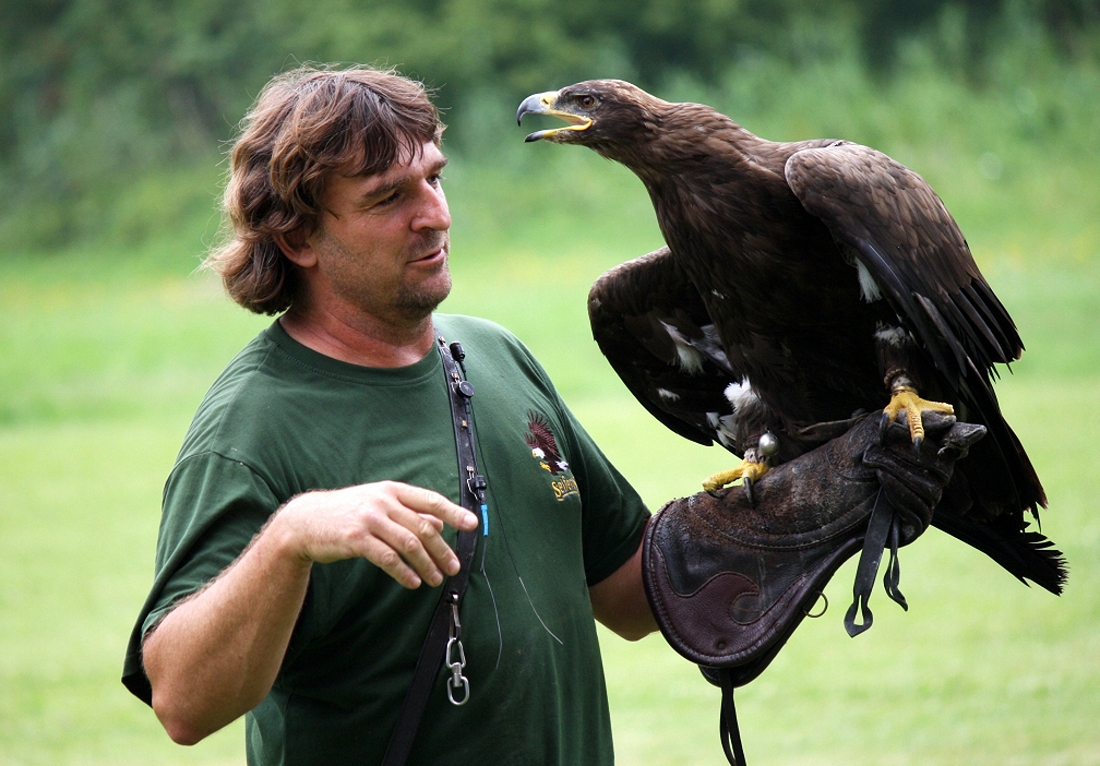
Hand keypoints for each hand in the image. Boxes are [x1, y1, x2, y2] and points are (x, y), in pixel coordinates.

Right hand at [273, 481, 478, 588]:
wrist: (305, 521)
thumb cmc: (347, 513)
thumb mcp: (378, 504)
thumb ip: (408, 511)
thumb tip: (441, 522)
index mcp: (392, 490)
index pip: (430, 500)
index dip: (454, 512)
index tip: (472, 525)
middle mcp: (383, 501)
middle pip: (423, 527)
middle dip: (442, 550)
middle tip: (453, 567)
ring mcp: (369, 518)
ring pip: (409, 544)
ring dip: (427, 564)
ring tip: (436, 580)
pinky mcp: (356, 538)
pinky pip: (387, 558)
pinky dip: (404, 572)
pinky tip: (413, 582)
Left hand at [862, 411, 985, 544]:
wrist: (826, 482)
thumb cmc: (855, 450)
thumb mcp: (879, 427)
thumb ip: (914, 421)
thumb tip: (951, 418)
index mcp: (929, 452)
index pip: (958, 444)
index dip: (962, 439)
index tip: (955, 437)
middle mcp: (931, 478)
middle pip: (943, 470)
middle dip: (911, 457)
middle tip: (880, 449)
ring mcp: (924, 503)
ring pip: (931, 490)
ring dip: (900, 473)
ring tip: (874, 463)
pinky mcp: (912, 526)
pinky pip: (920, 512)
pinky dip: (900, 493)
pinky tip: (882, 482)